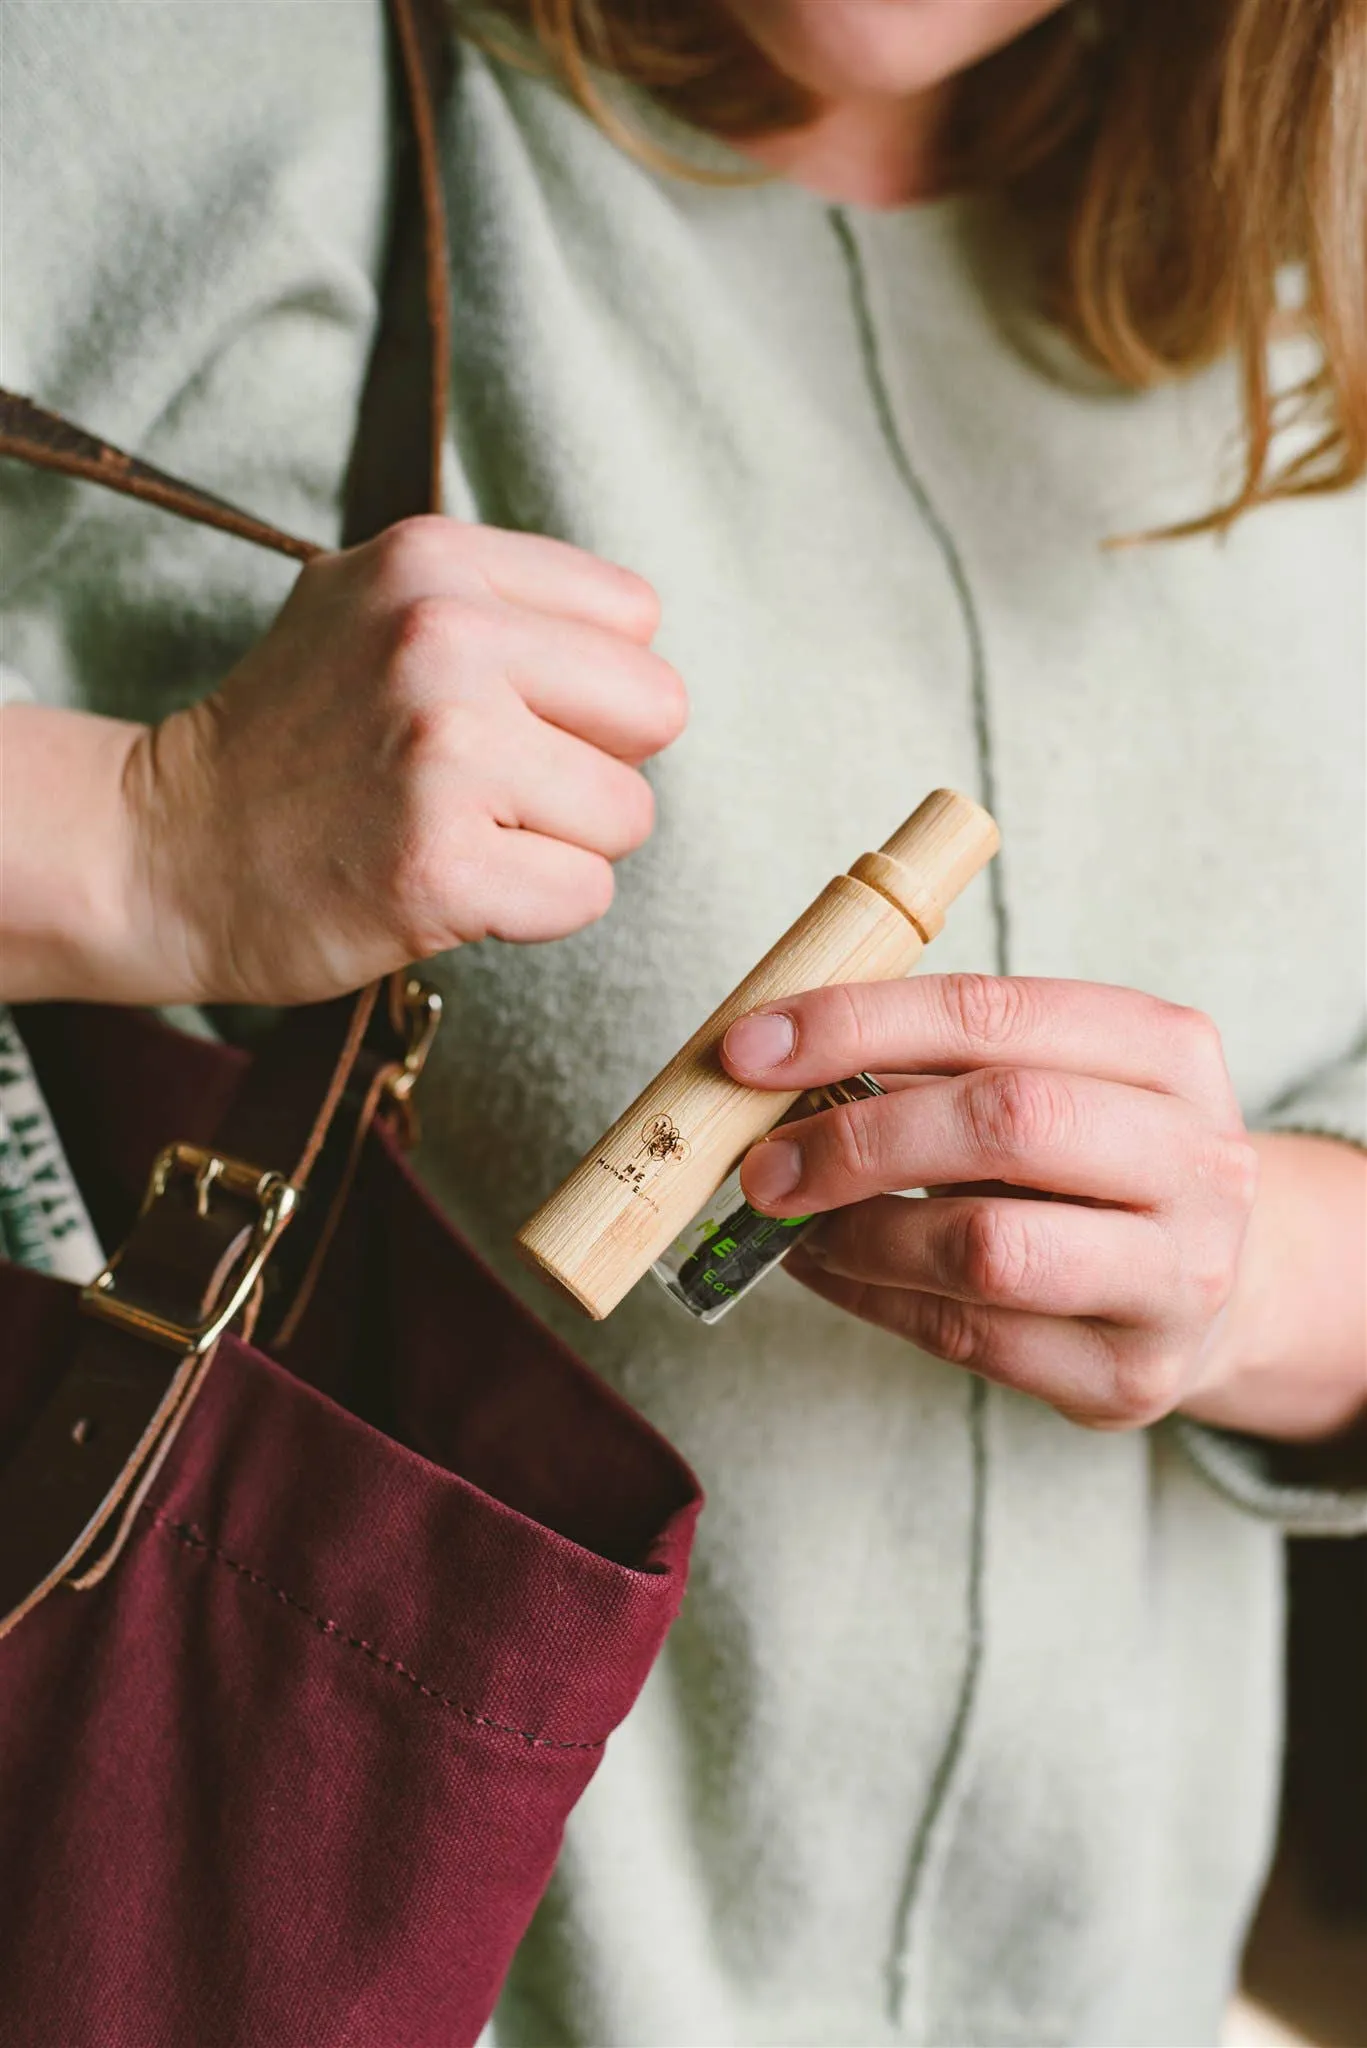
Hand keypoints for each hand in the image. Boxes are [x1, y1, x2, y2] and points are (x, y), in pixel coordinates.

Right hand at [118, 518, 685, 1002]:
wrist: (163, 851)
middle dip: (595, 764)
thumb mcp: (371, 608)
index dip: (588, 686)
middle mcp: (442, 638)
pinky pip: (584, 895)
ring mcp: (442, 752)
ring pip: (627, 814)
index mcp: (434, 561)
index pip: (634, 618)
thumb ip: (498, 600)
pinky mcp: (440, 865)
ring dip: (561, 845)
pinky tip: (450, 887)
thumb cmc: (291, 742)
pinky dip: (532, 910)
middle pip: (656, 710)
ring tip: (462, 833)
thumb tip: (639, 643)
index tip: (509, 718)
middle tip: (499, 789)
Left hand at [722, 975, 1263, 1431]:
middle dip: (857, 1139)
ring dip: (859, 1234)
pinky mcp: (1129, 1376)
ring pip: (987, 1249)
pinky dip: (871, 1299)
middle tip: (762, 1165)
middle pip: (1005, 1123)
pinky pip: (967, 1337)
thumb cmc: (1087, 1163)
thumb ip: (933, 1062)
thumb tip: (772, 1063)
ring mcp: (1176, 1278)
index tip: (749, 1050)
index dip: (857, 1025)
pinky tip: (829, 1269)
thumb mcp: (1046, 1079)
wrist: (1209, 1288)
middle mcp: (1197, 1159)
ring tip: (796, 1222)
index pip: (992, 1013)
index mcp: (1166, 1051)